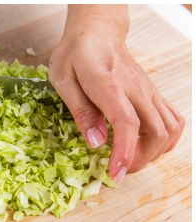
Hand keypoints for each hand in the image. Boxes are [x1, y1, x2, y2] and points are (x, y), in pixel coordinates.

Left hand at [49, 5, 184, 183]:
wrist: (97, 33)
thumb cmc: (76, 55)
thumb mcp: (63, 80)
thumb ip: (81, 111)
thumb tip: (96, 142)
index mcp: (109, 85)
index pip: (128, 123)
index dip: (125, 152)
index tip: (117, 173)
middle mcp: (136, 89)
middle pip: (156, 132)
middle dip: (140, 160)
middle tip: (118, 170)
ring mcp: (150, 91)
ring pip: (170, 129)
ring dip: (154, 153)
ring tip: (130, 160)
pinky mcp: (155, 94)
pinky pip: (173, 120)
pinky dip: (165, 140)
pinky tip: (146, 146)